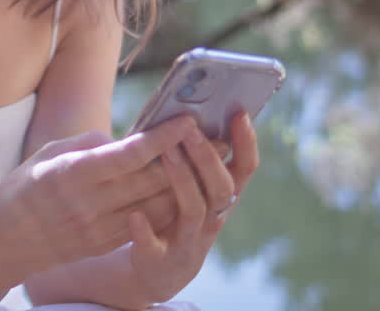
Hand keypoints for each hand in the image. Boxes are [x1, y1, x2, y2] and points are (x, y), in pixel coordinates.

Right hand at [0, 116, 200, 284]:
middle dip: (187, 156)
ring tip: (212, 160)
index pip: (127, 155)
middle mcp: (89, 204)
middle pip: (150, 180)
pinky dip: (170, 205)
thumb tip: (122, 139)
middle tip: (216, 136)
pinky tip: (188, 189)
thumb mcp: (44, 155)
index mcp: (71, 174)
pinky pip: (147, 224)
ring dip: (187, 181)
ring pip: (156, 205)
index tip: (188, 120)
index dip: (162, 138)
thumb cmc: (20, 190)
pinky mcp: (105, 244)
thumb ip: (86, 144)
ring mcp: (99, 228)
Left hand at [125, 111, 258, 302]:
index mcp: (221, 196)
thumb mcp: (193, 185)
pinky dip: (146, 231)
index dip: (246, 142)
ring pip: (194, 210)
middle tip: (191, 130)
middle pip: (222, 188)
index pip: (245, 168)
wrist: (161, 269)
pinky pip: (155, 246)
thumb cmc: (175, 212)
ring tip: (167, 153)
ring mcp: (189, 240)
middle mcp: (212, 218)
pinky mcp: (161, 259)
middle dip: (208, 158)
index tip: (239, 112)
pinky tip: (134, 215)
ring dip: (183, 180)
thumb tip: (191, 111)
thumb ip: (196, 156)